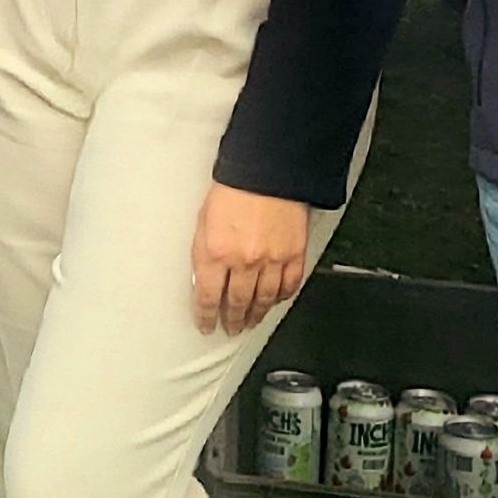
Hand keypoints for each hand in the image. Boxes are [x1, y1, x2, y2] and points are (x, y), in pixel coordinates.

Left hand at [191, 186, 311, 335]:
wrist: (267, 171)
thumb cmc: (233, 189)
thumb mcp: (203, 221)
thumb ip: (203, 252)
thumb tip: (203, 277)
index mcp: (215, 252)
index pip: (207, 297)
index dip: (206, 315)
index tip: (206, 324)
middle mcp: (243, 261)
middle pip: (237, 303)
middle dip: (232, 319)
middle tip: (230, 327)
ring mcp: (272, 260)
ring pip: (264, 300)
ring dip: (256, 314)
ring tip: (250, 321)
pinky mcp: (294, 254)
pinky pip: (289, 286)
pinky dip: (282, 298)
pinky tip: (275, 302)